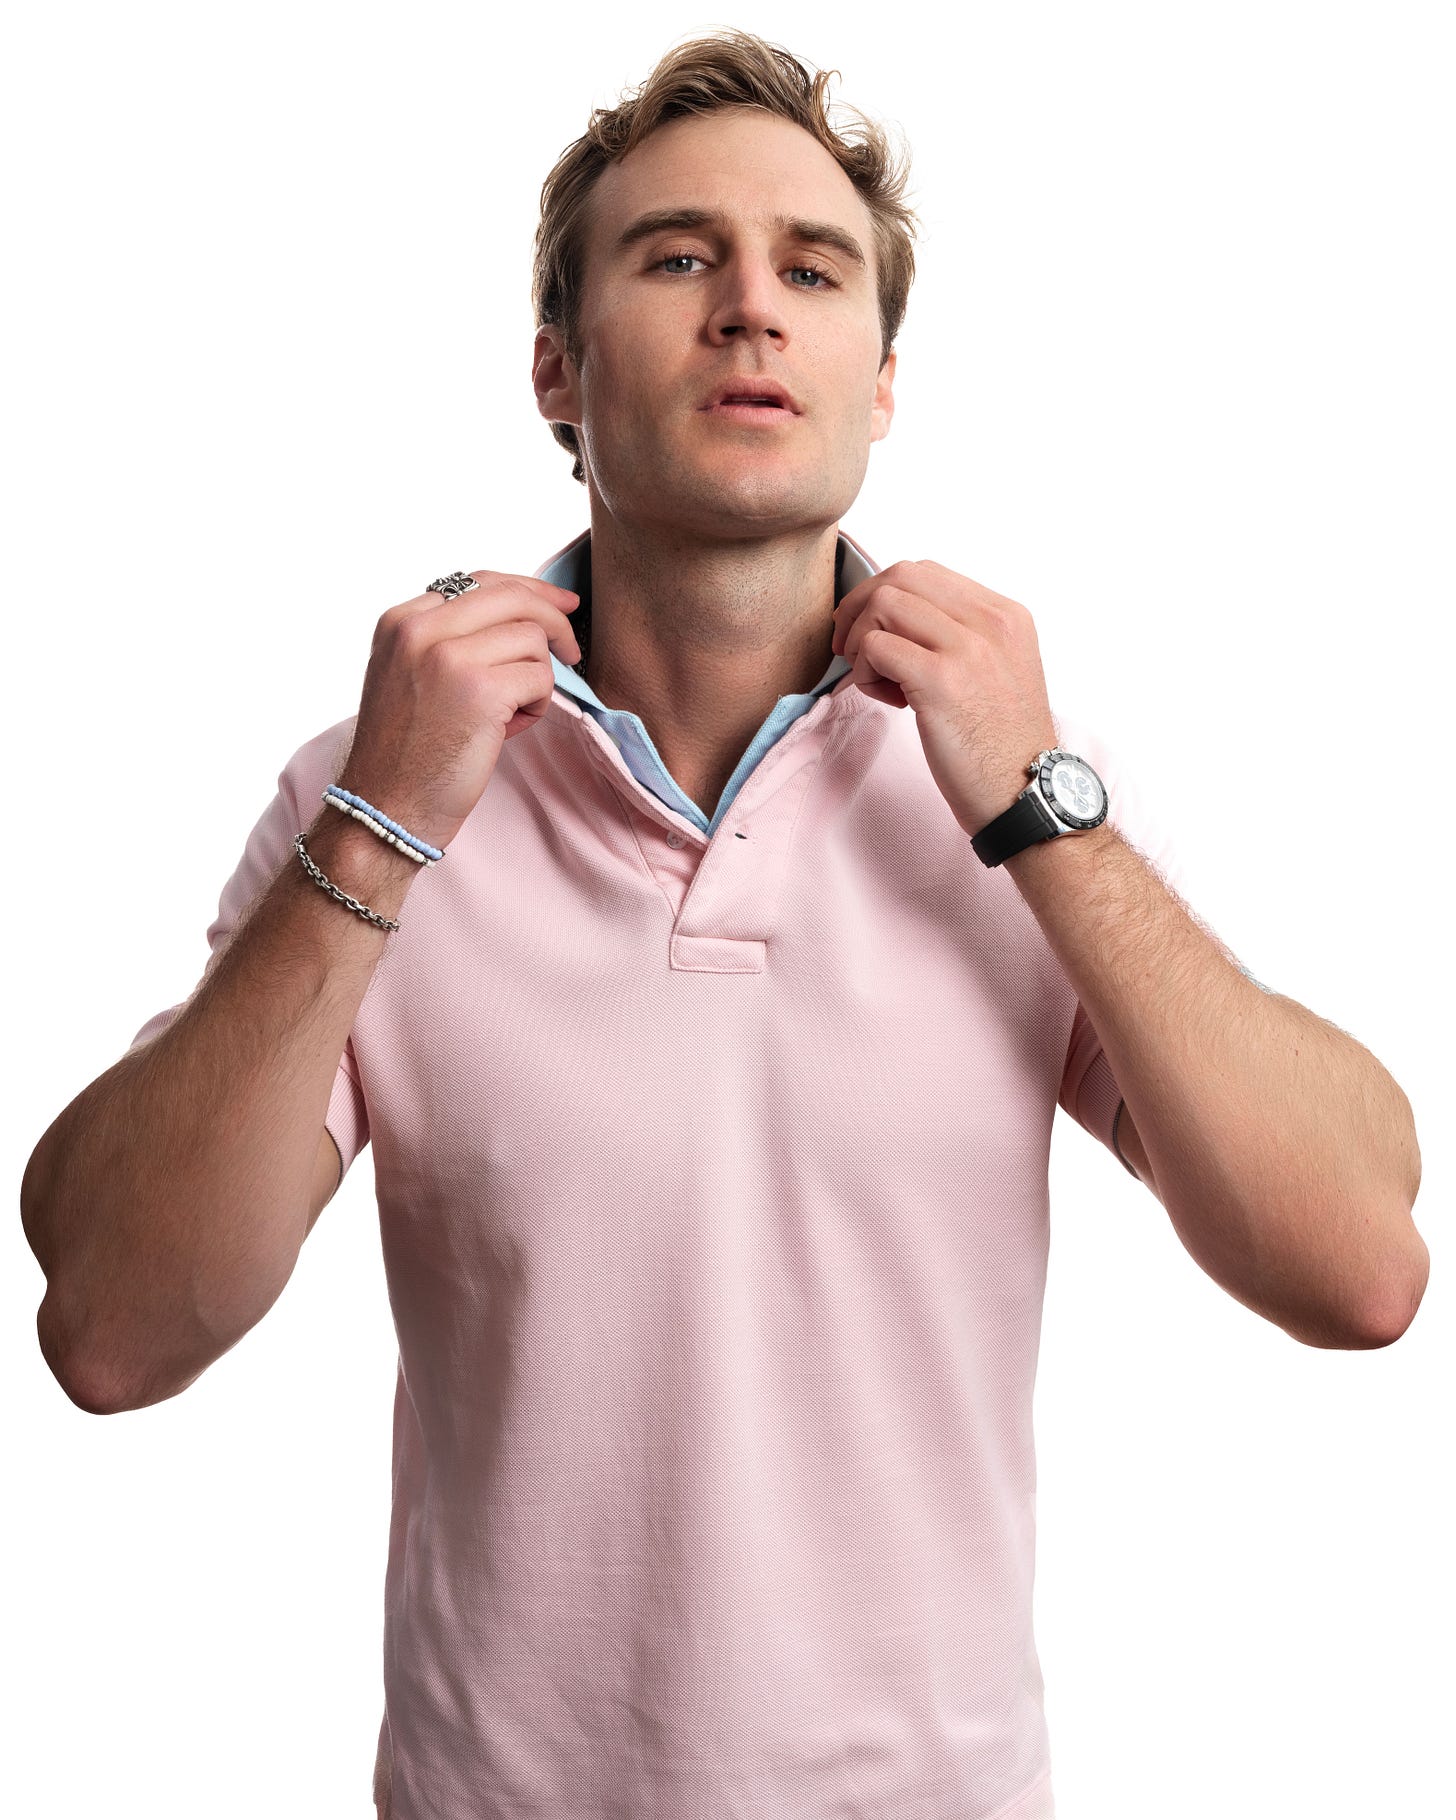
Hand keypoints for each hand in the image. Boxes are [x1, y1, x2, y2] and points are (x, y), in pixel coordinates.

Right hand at [337, 569, 582, 851]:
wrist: (386, 807)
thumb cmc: (407, 751)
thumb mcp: (410, 675)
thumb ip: (449, 638)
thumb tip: (524, 611)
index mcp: (401, 620)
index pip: (478, 581)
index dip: (527, 591)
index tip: (558, 605)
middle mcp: (420, 629)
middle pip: (513, 596)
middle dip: (555, 618)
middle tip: (572, 648)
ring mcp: (448, 656)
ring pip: (532, 639)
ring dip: (536, 679)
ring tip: (507, 715)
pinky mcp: (480, 690)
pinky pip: (540, 677)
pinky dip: (536, 706)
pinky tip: (507, 730)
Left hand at [831, 559, 1059, 837]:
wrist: (1028, 794)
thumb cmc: (1003, 744)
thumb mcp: (999, 670)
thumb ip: (961, 637)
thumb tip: (895, 619)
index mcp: (1006, 615)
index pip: (925, 571)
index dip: (884, 595)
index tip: (871, 631)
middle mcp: (991, 622)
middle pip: (900, 576)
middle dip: (860, 608)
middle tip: (850, 649)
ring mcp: (968, 648)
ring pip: (884, 604)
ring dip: (862, 641)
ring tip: (878, 680)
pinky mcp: (941, 681)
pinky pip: (876, 647)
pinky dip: (865, 670)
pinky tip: (887, 700)